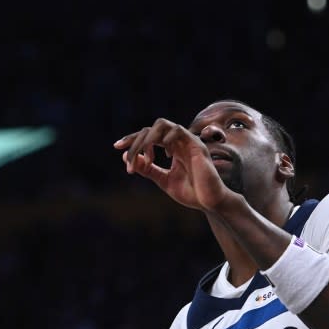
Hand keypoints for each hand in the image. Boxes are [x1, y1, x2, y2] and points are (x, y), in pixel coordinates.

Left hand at [114, 119, 236, 212]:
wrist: (210, 203)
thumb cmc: (192, 193)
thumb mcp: (164, 180)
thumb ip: (148, 169)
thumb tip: (127, 157)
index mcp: (172, 149)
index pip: (149, 136)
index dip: (132, 139)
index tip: (117, 147)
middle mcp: (179, 143)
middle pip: (151, 129)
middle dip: (136, 141)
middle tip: (128, 159)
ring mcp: (188, 142)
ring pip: (162, 124)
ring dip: (148, 139)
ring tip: (145, 156)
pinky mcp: (197, 146)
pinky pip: (178, 130)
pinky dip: (165, 138)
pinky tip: (163, 155)